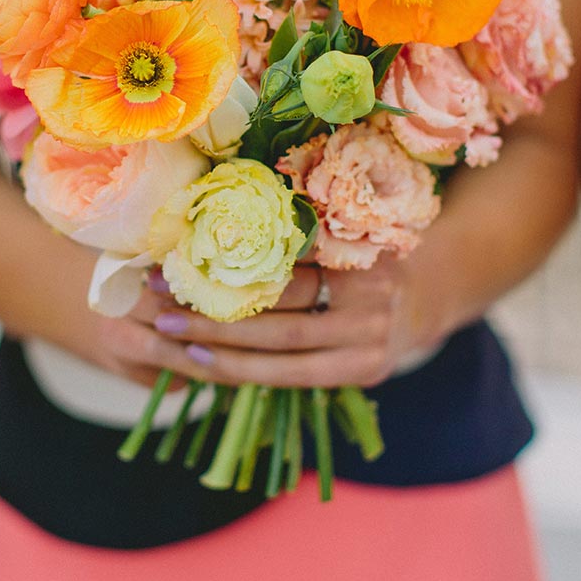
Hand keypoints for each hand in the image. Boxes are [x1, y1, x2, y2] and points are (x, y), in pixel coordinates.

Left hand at [106, 256, 439, 389]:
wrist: (423, 300)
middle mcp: (372, 292)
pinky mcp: (365, 371)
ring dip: (219, 341)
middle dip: (214, 300)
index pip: (287, 252)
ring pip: (282, 345)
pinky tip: (204, 362)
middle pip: (281, 302)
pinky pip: (293, 375)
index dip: (229, 254)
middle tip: (157, 291)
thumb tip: (212, 205)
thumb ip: (298, 223)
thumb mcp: (342, 224)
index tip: (178, 248)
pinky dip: (245, 370)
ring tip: (169, 329)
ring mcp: (372, 336)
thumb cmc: (361, 255)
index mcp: (361, 243)